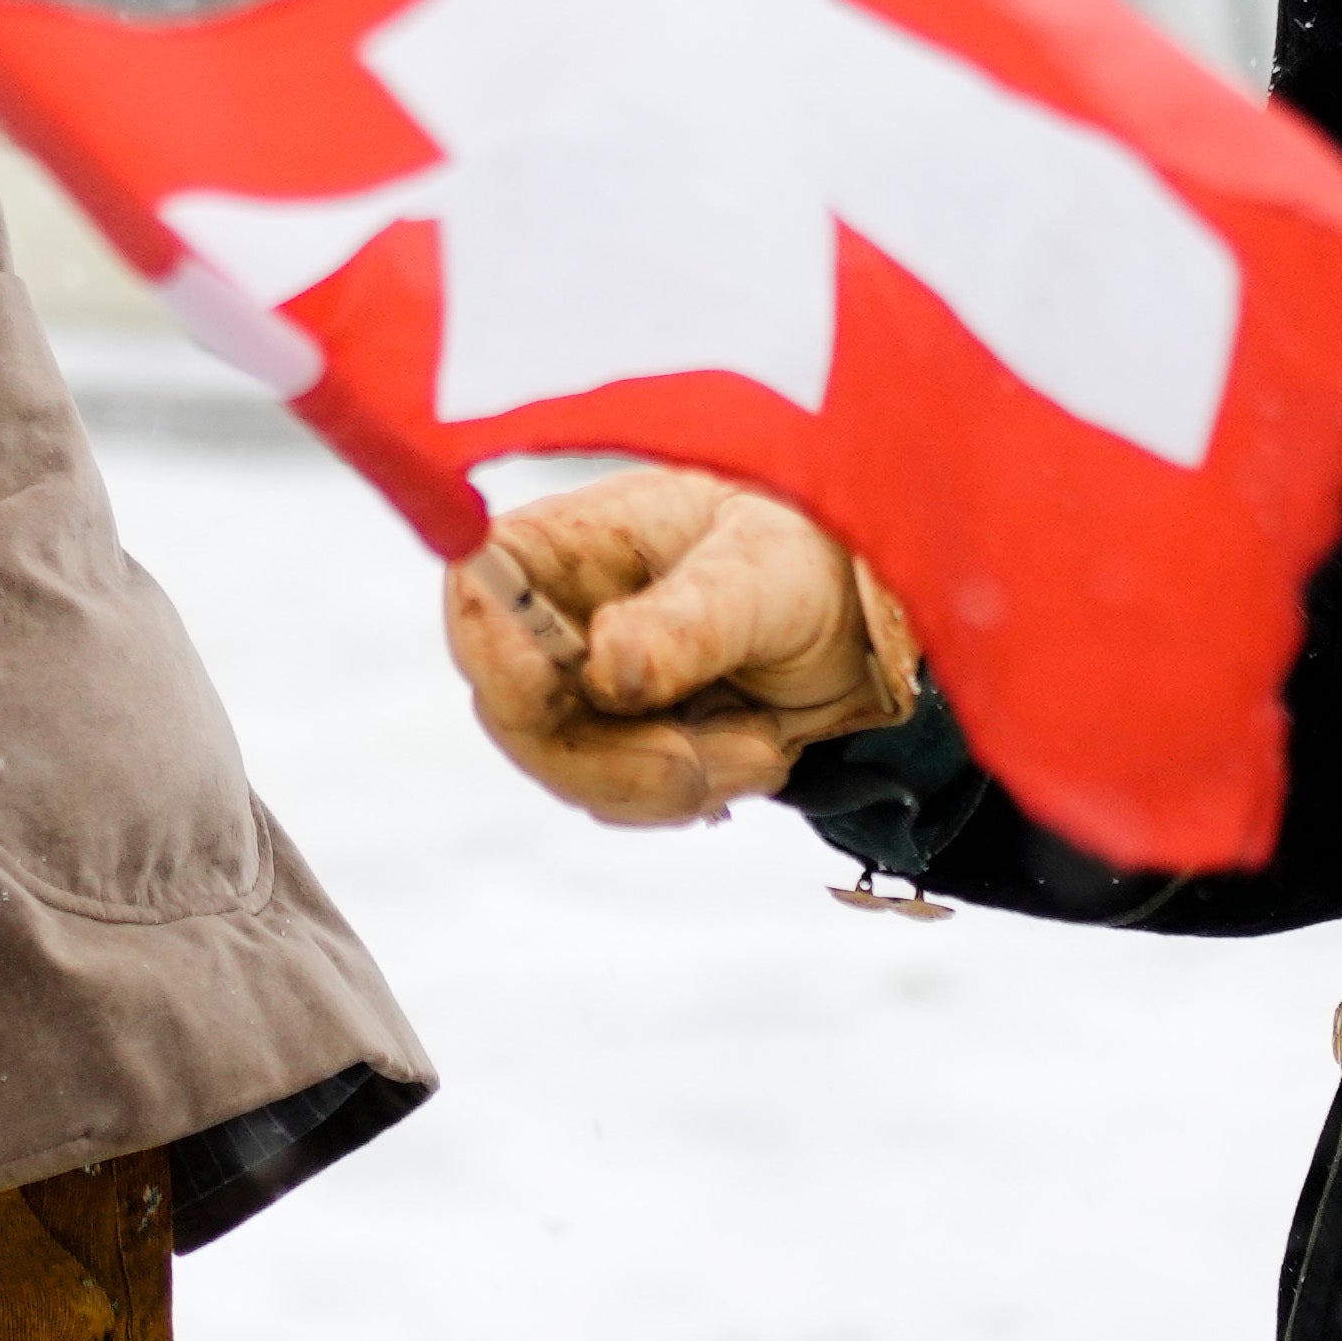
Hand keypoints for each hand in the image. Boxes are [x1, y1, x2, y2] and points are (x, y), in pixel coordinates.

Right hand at [444, 468, 922, 828]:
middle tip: (719, 761)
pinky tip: (752, 752)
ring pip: (568, 770)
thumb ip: (688, 621)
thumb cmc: (809, 558)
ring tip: (764, 743)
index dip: (496, 650)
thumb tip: (605, 669)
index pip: (478, 588)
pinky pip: (616, 799)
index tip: (557, 693)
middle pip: (514, 709)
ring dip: (674, 780)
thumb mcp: (765, 576)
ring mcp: (576, 687)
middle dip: (616, 755)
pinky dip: (689, 794)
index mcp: (567, 542)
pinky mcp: (611, 744)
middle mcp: (551, 615)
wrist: (864, 628)